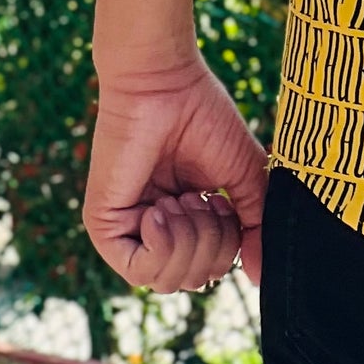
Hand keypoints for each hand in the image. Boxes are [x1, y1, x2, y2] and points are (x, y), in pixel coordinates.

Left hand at [84, 57, 268, 293]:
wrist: (164, 82)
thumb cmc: (202, 114)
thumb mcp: (243, 175)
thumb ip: (255, 225)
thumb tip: (259, 275)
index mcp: (186, 219)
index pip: (210, 268)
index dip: (227, 243)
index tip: (222, 197)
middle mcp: (156, 229)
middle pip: (191, 280)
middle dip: (211, 244)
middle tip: (202, 198)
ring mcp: (130, 230)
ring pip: (166, 281)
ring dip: (188, 240)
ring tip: (181, 198)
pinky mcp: (105, 227)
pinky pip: (137, 271)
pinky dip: (161, 246)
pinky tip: (161, 209)